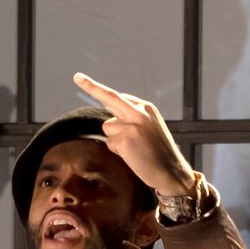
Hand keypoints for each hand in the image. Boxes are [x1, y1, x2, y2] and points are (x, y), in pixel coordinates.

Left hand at [72, 73, 193, 200]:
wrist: (172, 172)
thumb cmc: (159, 152)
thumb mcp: (150, 128)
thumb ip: (132, 118)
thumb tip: (110, 119)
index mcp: (146, 108)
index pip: (118, 97)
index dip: (98, 89)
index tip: (80, 78)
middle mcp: (140, 113)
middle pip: (110, 97)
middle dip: (92, 87)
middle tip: (77, 76)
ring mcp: (132, 125)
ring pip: (108, 128)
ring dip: (116, 140)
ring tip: (134, 148)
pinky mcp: (125, 140)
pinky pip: (110, 143)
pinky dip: (118, 151)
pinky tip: (134, 155)